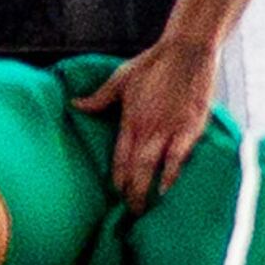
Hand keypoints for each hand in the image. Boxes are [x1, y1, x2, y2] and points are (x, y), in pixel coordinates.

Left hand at [75, 35, 220, 207]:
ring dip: (147, 190)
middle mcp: (147, 128)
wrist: (187, 50)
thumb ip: (99, 98)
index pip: (119, 159)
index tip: (116, 196)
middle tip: (130, 214)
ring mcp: (169, 129)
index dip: (117, 180)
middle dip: (131, 194)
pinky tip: (167, 191)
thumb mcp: (121, 78)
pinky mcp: (191, 126)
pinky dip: (172, 175)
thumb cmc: (154, 64)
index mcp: (130, 120)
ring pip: (153, 167)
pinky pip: (179, 157)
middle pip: (135, 169)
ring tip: (145, 211)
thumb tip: (74, 105)